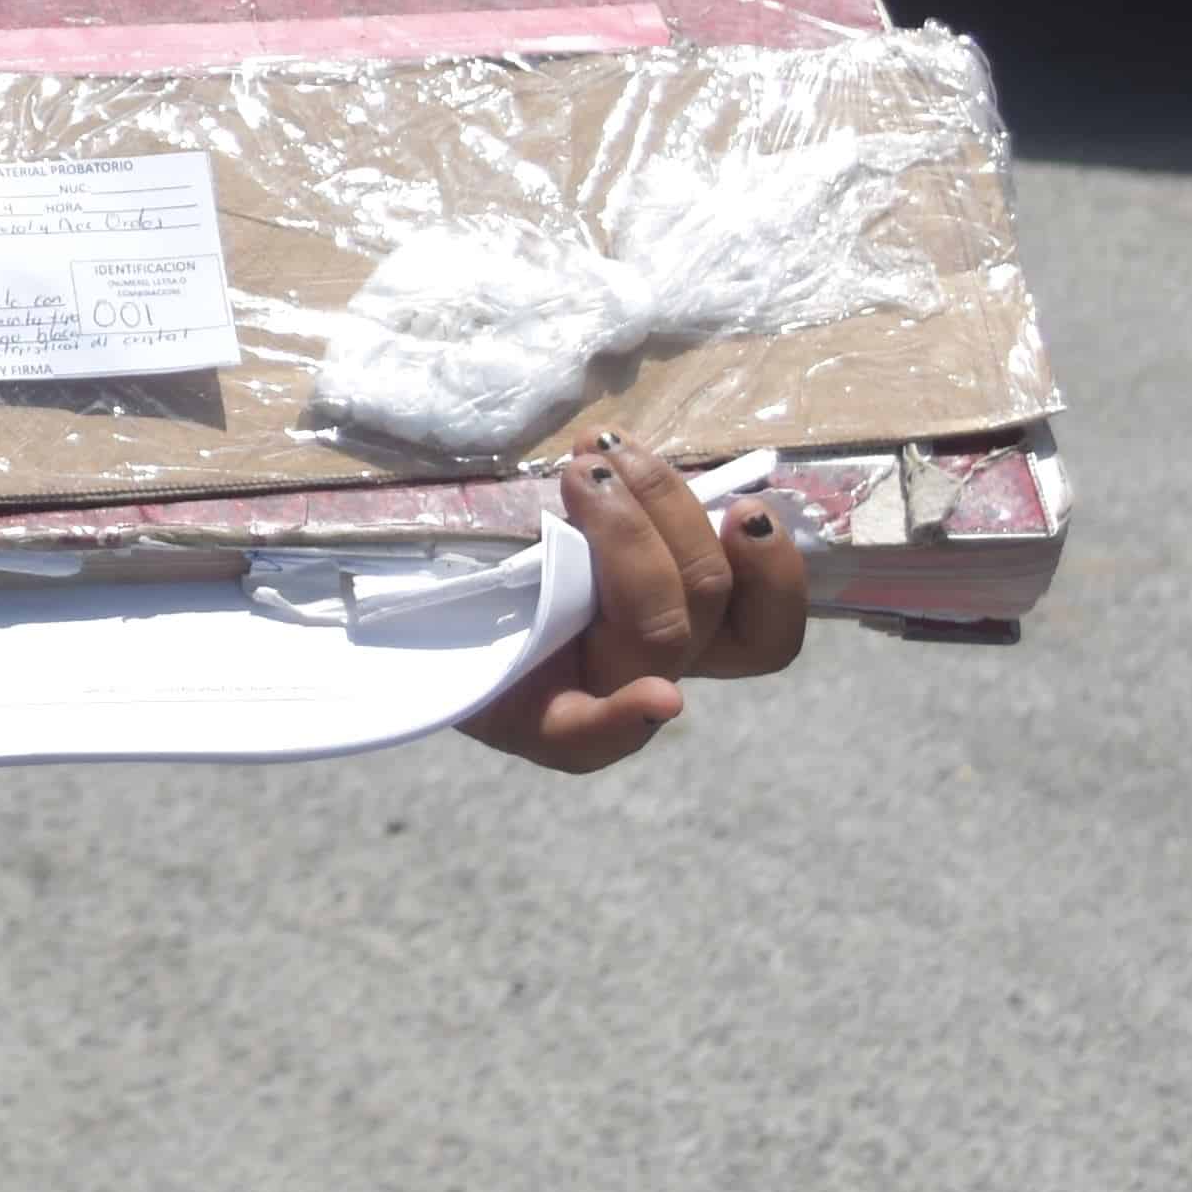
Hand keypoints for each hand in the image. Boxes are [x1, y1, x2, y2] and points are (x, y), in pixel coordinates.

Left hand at [458, 432, 810, 775]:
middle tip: (606, 455)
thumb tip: (670, 475)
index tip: (750, 509)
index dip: (775, 577)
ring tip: (580, 471)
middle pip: (705, 601)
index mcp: (680, 632)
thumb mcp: (573, 533)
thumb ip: (633, 516)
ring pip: (663, 630)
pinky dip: (630, 718)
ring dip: (629, 535)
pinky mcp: (538, 726)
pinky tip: (662, 698)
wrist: (415, 624)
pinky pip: (593, 736)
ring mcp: (601, 698)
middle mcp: (652, 670)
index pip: (763, 629)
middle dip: (667, 508)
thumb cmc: (504, 569)